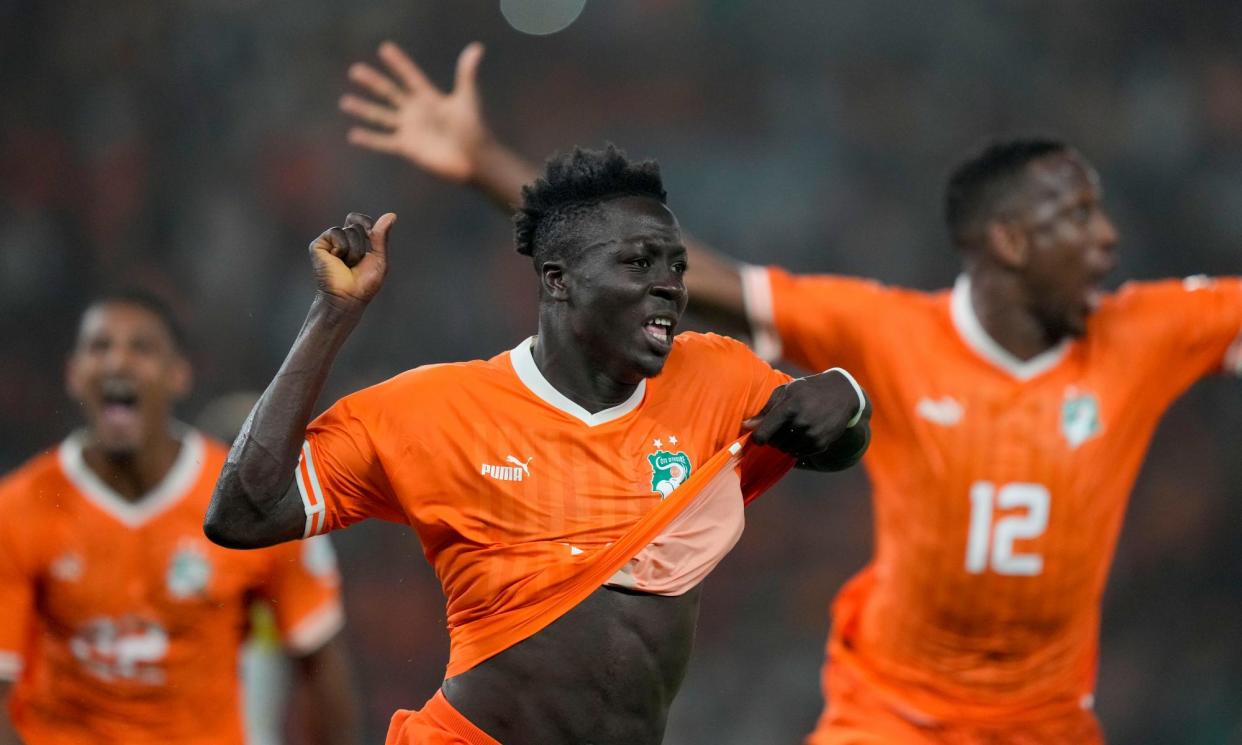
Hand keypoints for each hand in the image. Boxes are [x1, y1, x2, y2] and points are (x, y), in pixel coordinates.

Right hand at [308, 212, 396, 310]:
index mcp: (353, 241)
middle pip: (357, 226)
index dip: (366, 224)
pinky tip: (336, 261)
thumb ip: (381, 237)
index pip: (358, 220)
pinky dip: (342, 249)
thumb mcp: (379, 258)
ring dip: (354, 251)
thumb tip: (392, 214)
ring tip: (347, 265)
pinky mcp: (318, 245)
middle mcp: (339, 239)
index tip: (371, 235)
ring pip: (349, 231)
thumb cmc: (364, 283)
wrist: (348, 297)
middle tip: (355, 264)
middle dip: (362, 245)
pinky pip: (336, 233)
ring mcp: (328, 242)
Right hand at [341, 41, 488, 183]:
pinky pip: (383, 142)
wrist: (474, 159)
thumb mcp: (468, 98)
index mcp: (429, 98)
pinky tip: (353, 134)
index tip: (385, 48)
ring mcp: (410, 129)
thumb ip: (466, 74)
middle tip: (354, 70)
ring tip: (345, 101)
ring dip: (363, 109)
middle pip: (389, 92)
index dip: (398, 63)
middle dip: (372, 82)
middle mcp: (416, 112)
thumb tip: (476, 48)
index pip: (410, 76)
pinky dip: (369, 139)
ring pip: (380, 116)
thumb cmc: (474, 128)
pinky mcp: (407, 147)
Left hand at [744, 370, 862, 457]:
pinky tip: (803, 434)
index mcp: (788, 407)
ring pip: (785, 450)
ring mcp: (811, 435)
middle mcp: (800, 423)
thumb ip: (766, 409)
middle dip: (773, 437)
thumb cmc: (807, 390)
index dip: (757, 438)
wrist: (842, 394)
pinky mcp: (820, 444)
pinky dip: (797, 447)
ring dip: (784, 443)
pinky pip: (799, 454)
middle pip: (774, 443)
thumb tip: (746, 426)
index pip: (763, 435)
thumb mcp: (787, 391)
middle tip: (781, 426)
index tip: (758, 436)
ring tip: (792, 429)